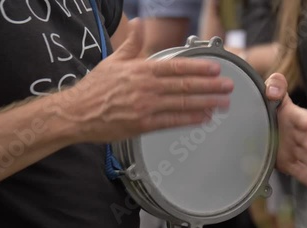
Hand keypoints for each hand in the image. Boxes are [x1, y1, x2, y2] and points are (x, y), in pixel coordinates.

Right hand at [62, 19, 233, 142]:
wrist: (77, 112)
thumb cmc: (95, 87)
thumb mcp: (113, 60)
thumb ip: (131, 43)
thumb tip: (138, 23)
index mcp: (141, 70)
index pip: (177, 67)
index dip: (199, 68)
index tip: (216, 68)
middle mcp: (147, 88)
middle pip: (185, 85)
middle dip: (210, 86)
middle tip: (228, 86)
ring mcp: (146, 107)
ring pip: (183, 103)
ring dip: (206, 103)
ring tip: (223, 103)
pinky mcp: (143, 125)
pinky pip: (172, 121)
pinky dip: (191, 119)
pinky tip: (204, 117)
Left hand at [265, 73, 306, 187]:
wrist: (261, 121)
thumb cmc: (271, 105)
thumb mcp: (271, 90)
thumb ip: (275, 85)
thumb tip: (274, 89)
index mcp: (293, 116)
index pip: (303, 117)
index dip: (305, 120)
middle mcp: (298, 134)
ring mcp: (296, 149)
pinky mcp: (290, 163)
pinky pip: (302, 171)